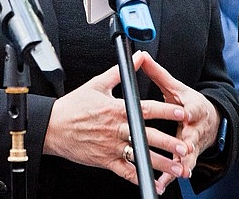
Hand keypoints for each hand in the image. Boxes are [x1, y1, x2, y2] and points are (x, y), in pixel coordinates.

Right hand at [43, 52, 188, 191]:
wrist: (53, 127)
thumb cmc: (73, 107)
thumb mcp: (96, 84)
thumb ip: (120, 72)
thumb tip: (137, 57)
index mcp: (116, 109)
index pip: (146, 110)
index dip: (165, 111)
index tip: (181, 113)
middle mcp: (116, 129)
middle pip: (147, 136)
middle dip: (169, 143)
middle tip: (185, 148)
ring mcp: (111, 147)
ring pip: (140, 157)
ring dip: (160, 163)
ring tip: (177, 168)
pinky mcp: (105, 161)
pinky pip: (126, 172)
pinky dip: (140, 178)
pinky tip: (154, 182)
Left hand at [137, 51, 220, 194]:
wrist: (210, 122)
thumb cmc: (188, 103)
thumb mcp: (176, 88)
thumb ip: (158, 74)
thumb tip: (142, 56)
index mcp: (192, 108)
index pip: (192, 108)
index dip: (189, 111)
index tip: (185, 114)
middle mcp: (194, 128)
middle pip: (192, 136)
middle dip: (188, 144)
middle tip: (184, 150)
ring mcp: (193, 144)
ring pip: (188, 156)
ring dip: (183, 165)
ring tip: (178, 172)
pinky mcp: (188, 157)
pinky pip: (181, 168)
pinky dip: (172, 176)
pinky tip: (163, 183)